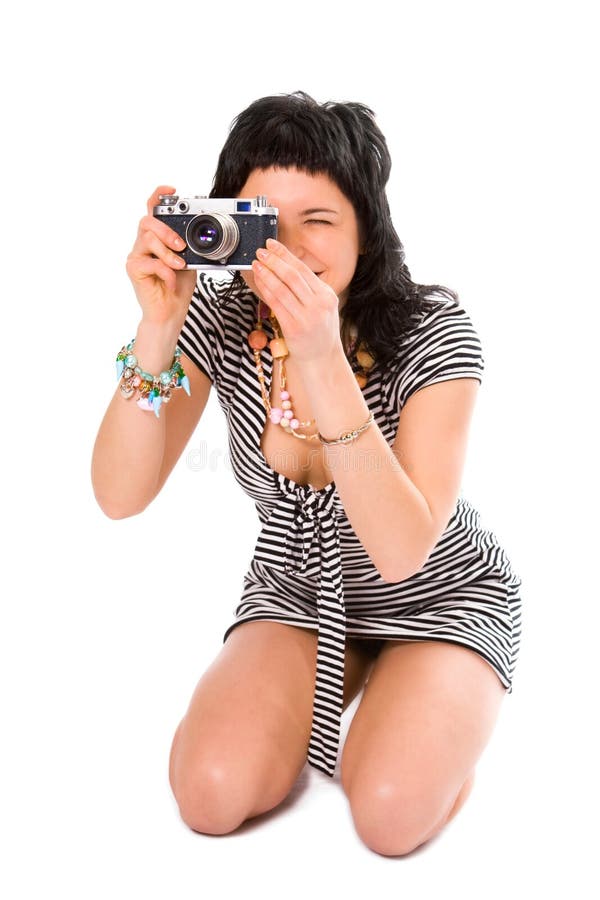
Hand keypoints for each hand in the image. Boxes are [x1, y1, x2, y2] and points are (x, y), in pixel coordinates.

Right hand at [126, 186, 196, 326]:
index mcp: (157, 238)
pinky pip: (150, 262)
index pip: (153, 210)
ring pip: (147, 239)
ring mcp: (137, 255)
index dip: (159, 196)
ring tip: (179, 265)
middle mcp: (144, 243)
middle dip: (166, 230)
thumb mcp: (189, 261)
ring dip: (167, 252)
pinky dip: (166, 271)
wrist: (170, 312)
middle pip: (148, 221)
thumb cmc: (178, 286)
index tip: (172, 189)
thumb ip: (189, 246)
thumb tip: (200, 233)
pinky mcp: (134, 269)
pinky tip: (172, 281)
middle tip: (181, 245)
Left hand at [251, 238, 343, 365]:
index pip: (303, 270)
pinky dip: (265, 290)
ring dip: (267, 273)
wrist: (322, 359)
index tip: (272, 245)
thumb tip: (284, 266)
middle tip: (261, 251)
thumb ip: (308, 289)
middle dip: (274, 260)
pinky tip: (258, 281)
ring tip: (256, 264)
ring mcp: (307, 317)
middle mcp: (319, 304)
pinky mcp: (294, 328)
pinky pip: (276, 304)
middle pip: (292, 276)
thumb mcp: (322, 307)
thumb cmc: (318, 332)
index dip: (286, 255)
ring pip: (282, 288)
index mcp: (327, 295)